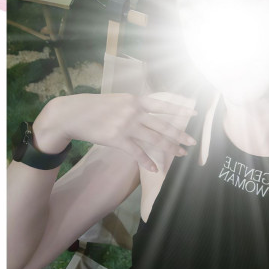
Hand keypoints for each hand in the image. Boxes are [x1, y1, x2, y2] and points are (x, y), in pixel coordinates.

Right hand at [32, 93, 196, 171]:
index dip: (180, 109)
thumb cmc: (95, 107)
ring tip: (181, 154)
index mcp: (135, 100)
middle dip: (180, 135)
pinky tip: (155, 169)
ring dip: (170, 148)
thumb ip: (134, 106)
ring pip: (154, 139)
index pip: (162, 105)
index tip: (194, 113)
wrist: (73, 114)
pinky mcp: (117, 139)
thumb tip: (148, 115)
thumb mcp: (118, 100)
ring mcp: (126, 126)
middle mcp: (134, 112)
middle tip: (193, 142)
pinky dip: (147, 162)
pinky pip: (137, 153)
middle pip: (162, 125)